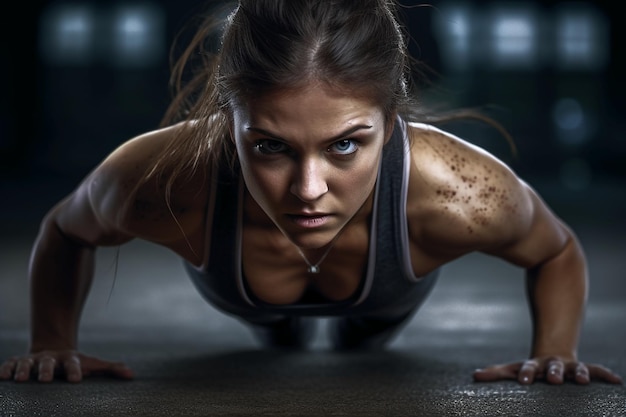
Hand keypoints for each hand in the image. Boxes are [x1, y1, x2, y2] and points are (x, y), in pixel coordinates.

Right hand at [0, 350, 133, 382]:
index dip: (75, 371)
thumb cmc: (76, 363)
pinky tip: (3, 377)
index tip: (77, 380)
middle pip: (48, 362)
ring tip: (21, 379)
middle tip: (45, 380)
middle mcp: (51, 358)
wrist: (54, 351)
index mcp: (70, 359)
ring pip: (27, 363)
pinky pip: (10, 364)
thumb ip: (111, 369)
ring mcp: (34, 360)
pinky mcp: (19, 363)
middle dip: (46, 370)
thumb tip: (131, 375)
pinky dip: (6, 369)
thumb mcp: (93, 364)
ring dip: (24, 370)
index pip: (74, 364)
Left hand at [473, 356, 622, 384]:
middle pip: (553, 368)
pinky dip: (605, 375)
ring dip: (579, 374)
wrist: (552, 354)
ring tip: (582, 381)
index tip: (524, 381)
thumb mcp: (513, 369)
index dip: (526, 373)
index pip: (528, 368)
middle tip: (554, 379)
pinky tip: (616, 381)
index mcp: (534, 366)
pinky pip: (596, 370)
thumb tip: (474, 376)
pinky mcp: (583, 369)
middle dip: (554, 373)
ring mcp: (568, 367)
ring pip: (575, 368)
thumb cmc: (530, 368)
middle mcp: (552, 365)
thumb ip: (496, 373)